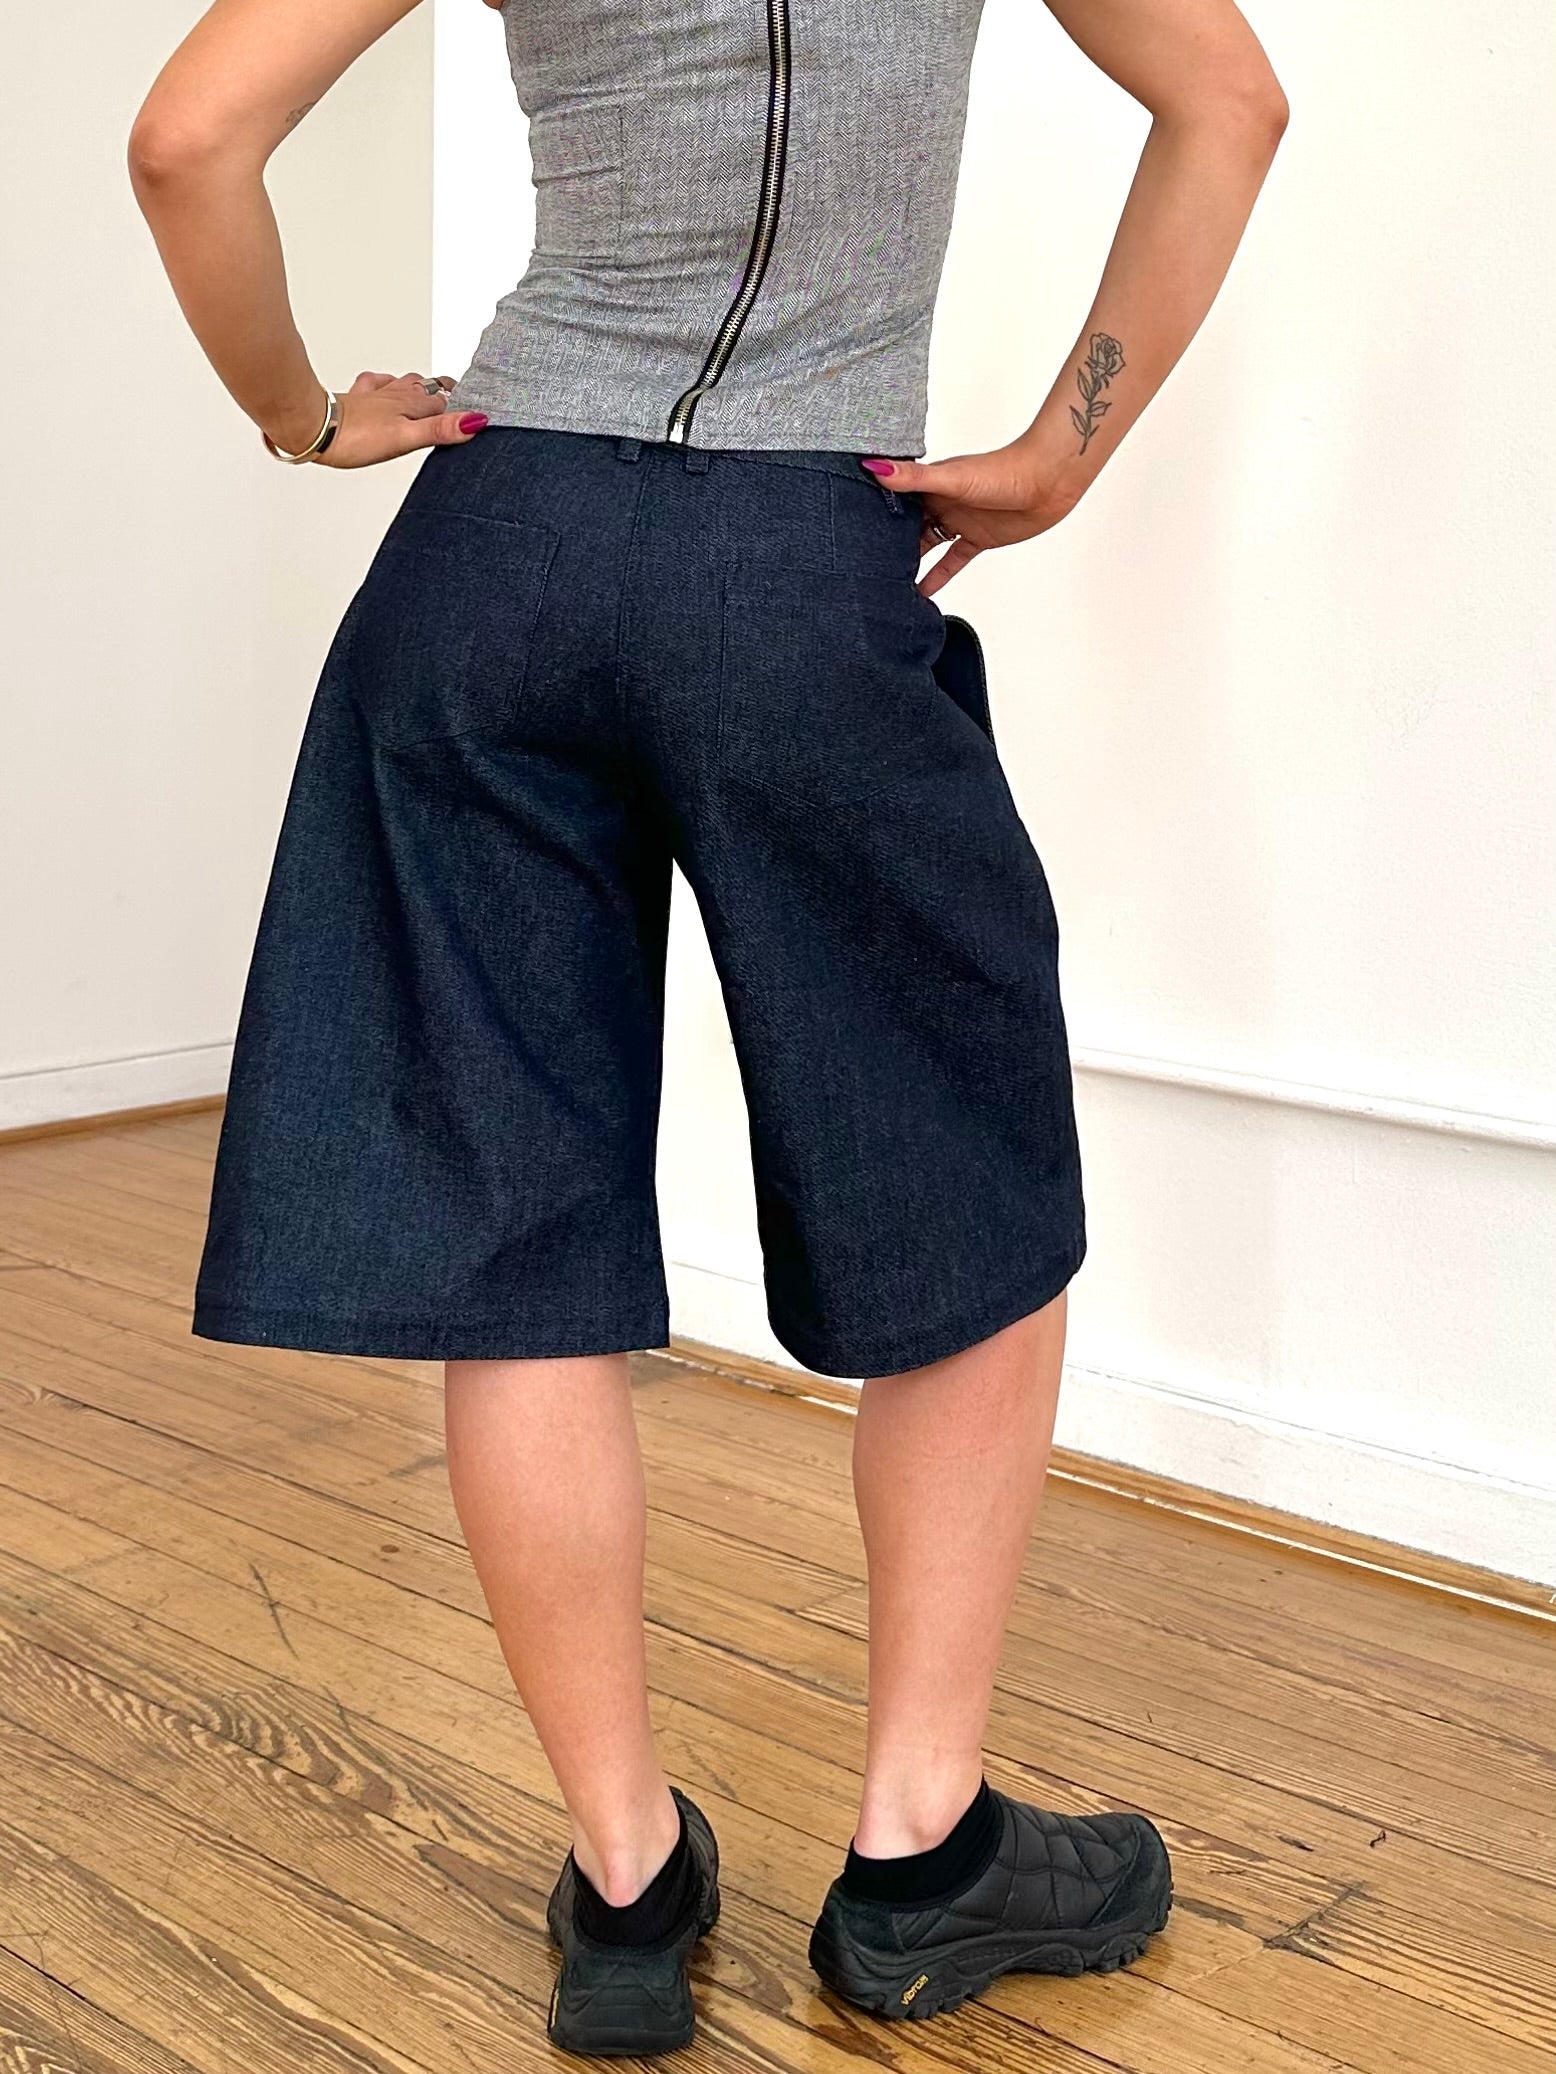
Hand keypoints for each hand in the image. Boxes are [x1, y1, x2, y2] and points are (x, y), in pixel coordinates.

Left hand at [265, 371, 487, 468]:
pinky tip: (383, 388)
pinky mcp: (354, 398)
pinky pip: (375, 384)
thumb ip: (441, 430)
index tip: (478, 413)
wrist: (311, 427)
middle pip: (429, 389)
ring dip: (418, 386)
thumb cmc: (354, 436)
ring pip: (404, 383)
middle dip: (445, 393)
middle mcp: (395, 394)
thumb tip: (475, 421)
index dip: (463, 408)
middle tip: (459, 398)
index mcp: (412, 403)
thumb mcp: (406, 438)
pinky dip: (385, 385)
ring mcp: (374, 394)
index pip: (447, 403)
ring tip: (429, 391)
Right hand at [862, 443, 1083, 597]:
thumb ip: (913, 477)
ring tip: (885, 583)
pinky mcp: (977, 539)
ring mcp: (958, 521)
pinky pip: (952, 560)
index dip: (873, 514)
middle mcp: (940, 502)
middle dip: (886, 544)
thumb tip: (873, 468)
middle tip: (860, 566)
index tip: (847, 530)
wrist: (1049, 481)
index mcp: (930, 484)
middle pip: (907, 527)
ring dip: (910, 563)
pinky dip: (938, 576)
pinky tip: (922, 594)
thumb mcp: (952, 478)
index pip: (894, 501)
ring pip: (926, 546)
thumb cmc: (1005, 471)